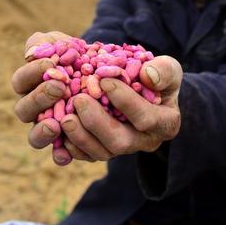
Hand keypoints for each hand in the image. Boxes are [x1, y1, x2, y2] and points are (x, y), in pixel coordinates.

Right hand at [10, 31, 74, 164]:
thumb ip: (44, 43)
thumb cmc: (75, 55)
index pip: (20, 81)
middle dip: (39, 98)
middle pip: (24, 110)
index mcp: (29, 86)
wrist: (100, 72)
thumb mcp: (60, 43)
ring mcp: (48, 128)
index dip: (31, 73)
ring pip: (35, 136)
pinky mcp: (67, 142)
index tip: (49, 64)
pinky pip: (60, 154)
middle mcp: (34, 110)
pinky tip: (66, 155)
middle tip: (58, 87)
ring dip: (42, 131)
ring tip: (55, 124)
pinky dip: (60, 156)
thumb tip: (32, 51)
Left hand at [61, 55, 181, 162]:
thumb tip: (148, 75)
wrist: (144, 89)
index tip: (105, 81)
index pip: (146, 118)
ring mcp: (122, 148)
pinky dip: (70, 147)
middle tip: (78, 100)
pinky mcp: (103, 150)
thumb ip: (164, 70)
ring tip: (64, 117)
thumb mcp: (168, 68)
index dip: (125, 101)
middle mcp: (144, 141)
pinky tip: (58, 131)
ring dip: (80, 137)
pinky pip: (86, 156)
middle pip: (120, 142)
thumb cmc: (156, 76)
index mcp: (165, 123)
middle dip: (97, 123)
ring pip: (100, 153)